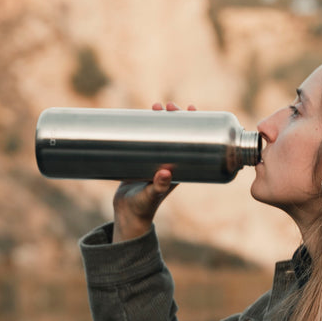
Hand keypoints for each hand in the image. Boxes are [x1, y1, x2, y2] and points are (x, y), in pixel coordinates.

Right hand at [112, 102, 195, 242]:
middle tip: (168, 106)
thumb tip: (165, 173)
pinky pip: (146, 139)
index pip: (192, 142)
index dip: (193, 124)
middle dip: (174, 117)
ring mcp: (156, 159)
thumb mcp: (152, 196)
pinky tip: (139, 117)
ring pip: (161, 133)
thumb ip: (158, 187)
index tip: (190, 109)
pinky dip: (144, 127)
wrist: (128, 215)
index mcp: (180, 168)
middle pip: (177, 133)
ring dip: (160, 119)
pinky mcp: (142, 159)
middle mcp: (170, 161)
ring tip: (155, 106)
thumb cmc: (143, 207)